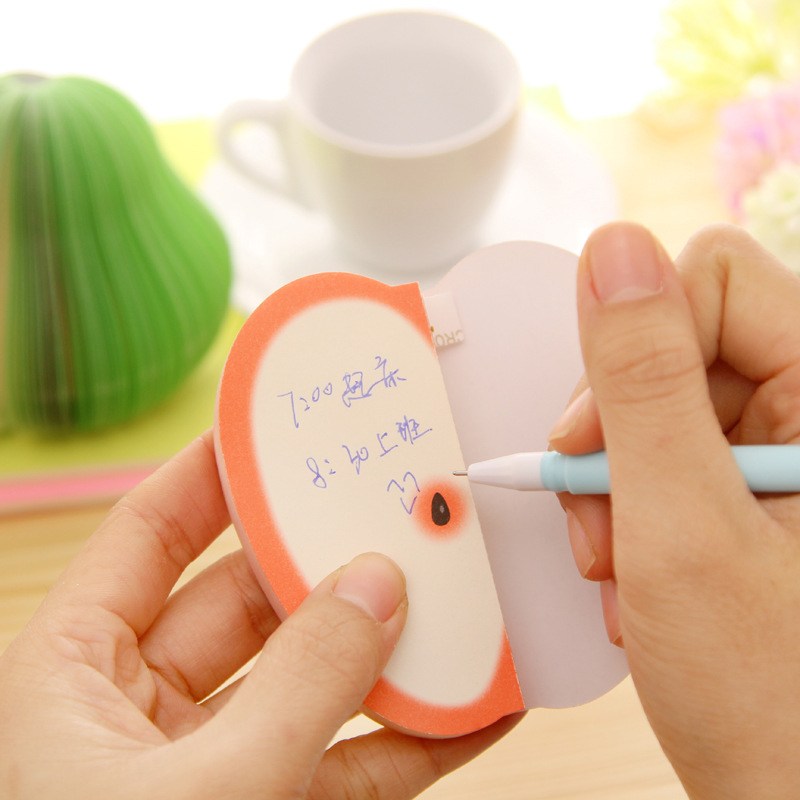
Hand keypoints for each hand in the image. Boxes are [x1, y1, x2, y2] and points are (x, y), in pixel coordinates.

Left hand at [0, 431, 519, 798]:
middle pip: (250, 598)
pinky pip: (347, 763)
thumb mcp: (201, 798)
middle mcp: (138, 707)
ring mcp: (210, 768)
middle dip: (329, 560)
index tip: (286, 425)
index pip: (152, 530)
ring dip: (387, 649)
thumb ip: (300, 689)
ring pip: (311, 680)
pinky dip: (410, 738)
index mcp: (72, 670)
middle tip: (401, 512)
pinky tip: (477, 705)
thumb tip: (378, 587)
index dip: (217, 472)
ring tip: (462, 599)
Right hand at [552, 222, 799, 798]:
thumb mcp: (682, 526)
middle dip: (615, 435)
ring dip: (617, 485)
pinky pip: (670, 457)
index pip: (713, 280)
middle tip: (606, 524)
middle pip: (680, 345)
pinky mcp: (757, 490)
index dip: (633, 346)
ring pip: (661, 406)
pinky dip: (633, 511)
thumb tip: (613, 246)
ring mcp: (788, 455)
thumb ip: (642, 381)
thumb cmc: (772, 700)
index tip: (590, 440)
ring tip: (624, 568)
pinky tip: (640, 575)